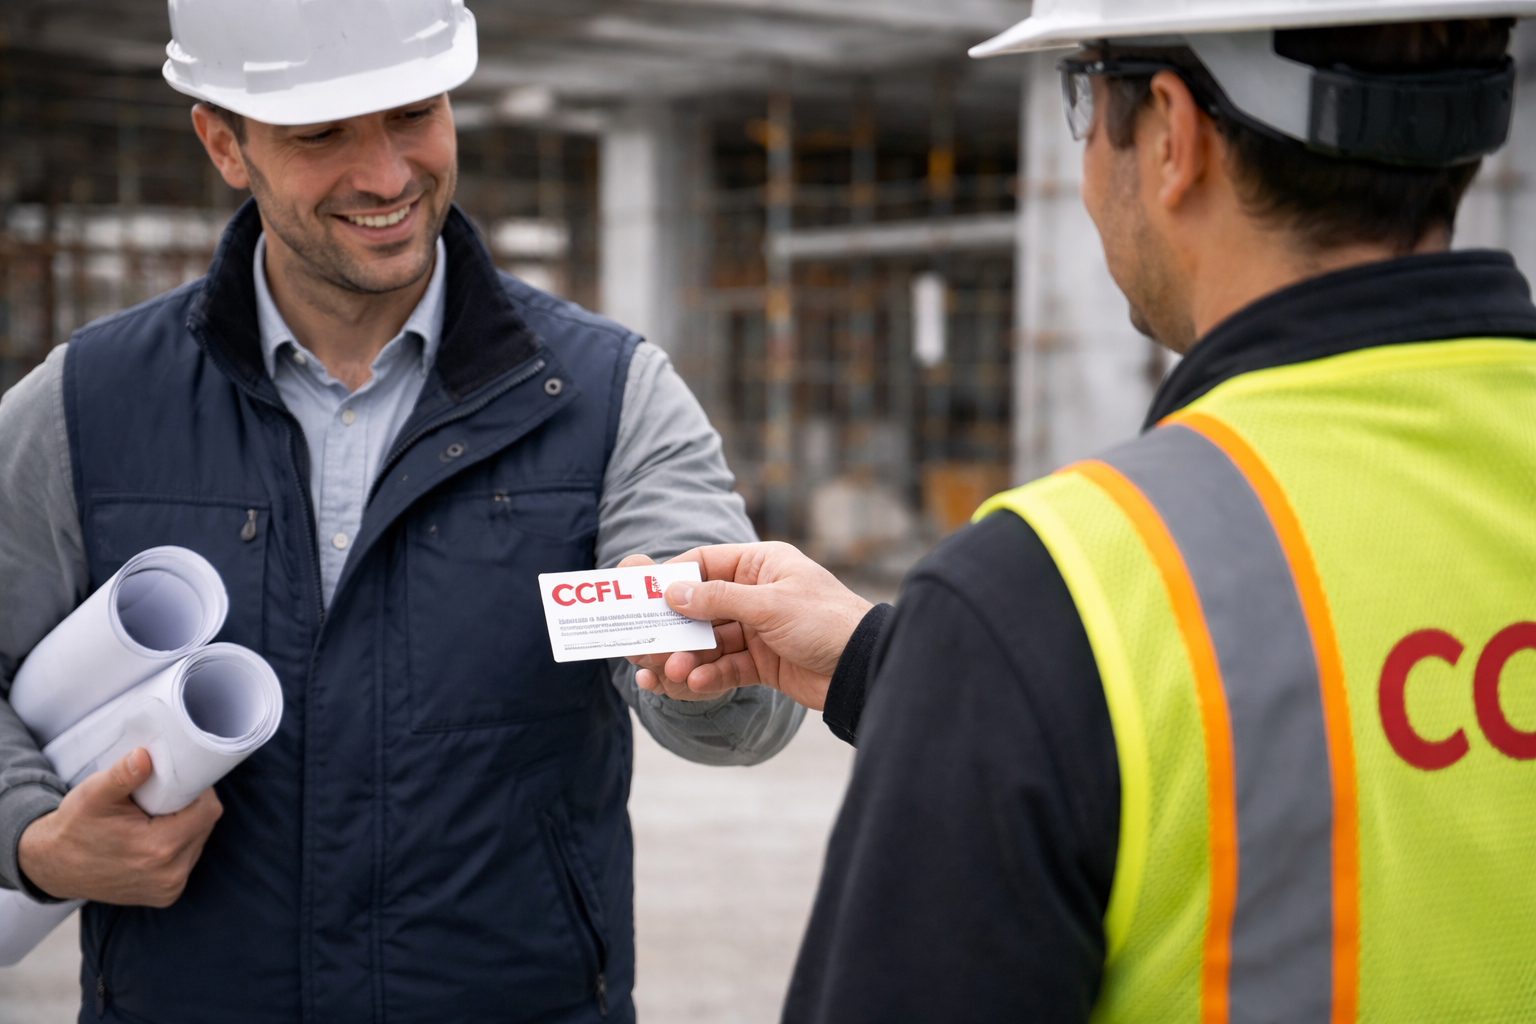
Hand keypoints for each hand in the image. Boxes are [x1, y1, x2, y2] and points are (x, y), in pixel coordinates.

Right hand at [17, 748, 222, 907]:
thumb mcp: (94, 794)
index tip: (179, 782)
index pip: (208, 811)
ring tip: (156, 818)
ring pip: (198, 843)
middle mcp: (170, 874)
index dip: (199, 791)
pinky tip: (155, 839)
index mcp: (158, 849)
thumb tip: (145, 756)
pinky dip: (178, 846)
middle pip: (205, 826)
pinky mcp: (166, 896)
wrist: (53, 867)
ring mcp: (169, 889)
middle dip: (191, 808)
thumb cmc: (75, 826)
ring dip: (186, 827)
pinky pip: (187, 860)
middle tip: (164, 798)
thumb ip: (122, 774)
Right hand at [622, 543, 871, 710]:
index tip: (643, 596)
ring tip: (671, 669)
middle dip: (674, 627)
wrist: (864, 667)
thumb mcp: (771, 605)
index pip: (705, 563)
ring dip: (688, 656)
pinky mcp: (763, 662)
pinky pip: (726, 666)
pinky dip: (710, 675)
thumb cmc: (827, 621)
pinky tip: (695, 682)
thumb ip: (719, 599)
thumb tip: (673, 592)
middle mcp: (756, 594)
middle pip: (701, 607)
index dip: (673, 578)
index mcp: (761, 565)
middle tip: (645, 643)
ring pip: (710, 641)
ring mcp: (758, 629)